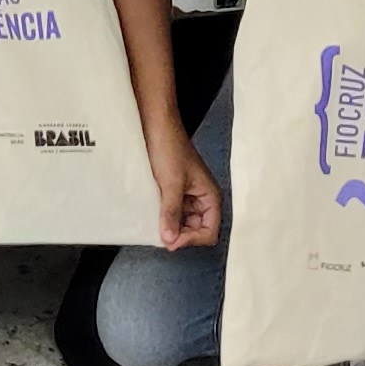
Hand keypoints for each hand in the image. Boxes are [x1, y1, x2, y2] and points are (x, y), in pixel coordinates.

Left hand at [153, 130, 223, 253]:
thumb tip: (170, 239)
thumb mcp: (171, 184)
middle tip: (162, 236)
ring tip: (156, 225)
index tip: (172, 240)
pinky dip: (165, 217)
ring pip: (184, 223)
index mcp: (210, 196)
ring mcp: (188, 195)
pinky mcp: (174, 191)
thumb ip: (172, 213)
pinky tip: (153, 216)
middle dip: (182, 235)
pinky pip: (173, 212)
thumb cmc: (169, 148)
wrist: (155, 125)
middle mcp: (202, 198)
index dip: (192, 239)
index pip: (210, 232)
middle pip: (198, 230)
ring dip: (172, 227)